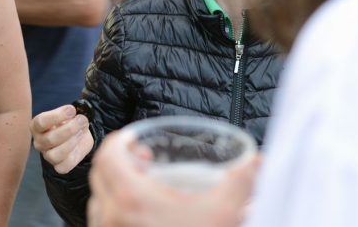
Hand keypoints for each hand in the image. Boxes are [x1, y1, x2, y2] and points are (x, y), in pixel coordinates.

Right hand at [30, 104, 94, 173]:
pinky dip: (74, 155)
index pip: (41, 122)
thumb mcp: (68, 113)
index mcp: (36, 126)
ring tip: (81, 132)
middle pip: (49, 139)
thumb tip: (74, 112)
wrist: (79, 133)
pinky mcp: (58, 166)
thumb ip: (70, 113)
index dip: (57, 116)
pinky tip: (80, 144)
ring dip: (71, 142)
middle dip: (69, 129)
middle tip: (82, 120)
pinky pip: (63, 166)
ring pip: (54, 155)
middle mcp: (39, 141)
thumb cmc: (70, 121)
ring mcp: (47, 155)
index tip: (72, 110)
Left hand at [87, 128, 257, 226]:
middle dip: (118, 160)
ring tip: (141, 184)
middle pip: (99, 173)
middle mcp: (111, 216)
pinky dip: (113, 207)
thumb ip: (241, 182)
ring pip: (98, 198)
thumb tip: (258, 161)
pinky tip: (138, 211)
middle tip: (142, 159)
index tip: (132, 138)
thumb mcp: (224, 213)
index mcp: (131, 199)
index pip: (107, 156)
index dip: (118, 141)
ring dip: (114, 184)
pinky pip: (101, 220)